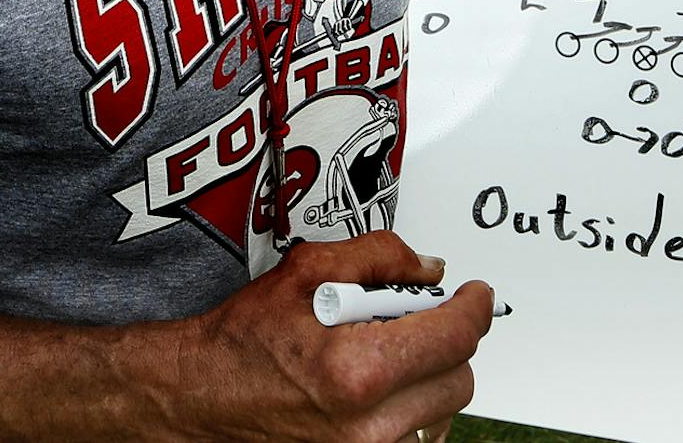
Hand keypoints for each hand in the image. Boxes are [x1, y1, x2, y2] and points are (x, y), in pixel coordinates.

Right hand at [178, 232, 487, 442]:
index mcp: (358, 368)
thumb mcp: (304, 271)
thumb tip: (428, 269)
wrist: (207, 393)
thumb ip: (377, 257)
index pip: (455, 337)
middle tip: (416, 317)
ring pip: (444, 409)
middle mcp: (370, 424)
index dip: (473, 308)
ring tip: (383, 352)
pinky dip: (411, 407)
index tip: (475, 295)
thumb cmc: (246, 339)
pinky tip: (376, 385)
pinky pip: (419, 434)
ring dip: (429, 376)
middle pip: (459, 376)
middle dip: (447, 340)